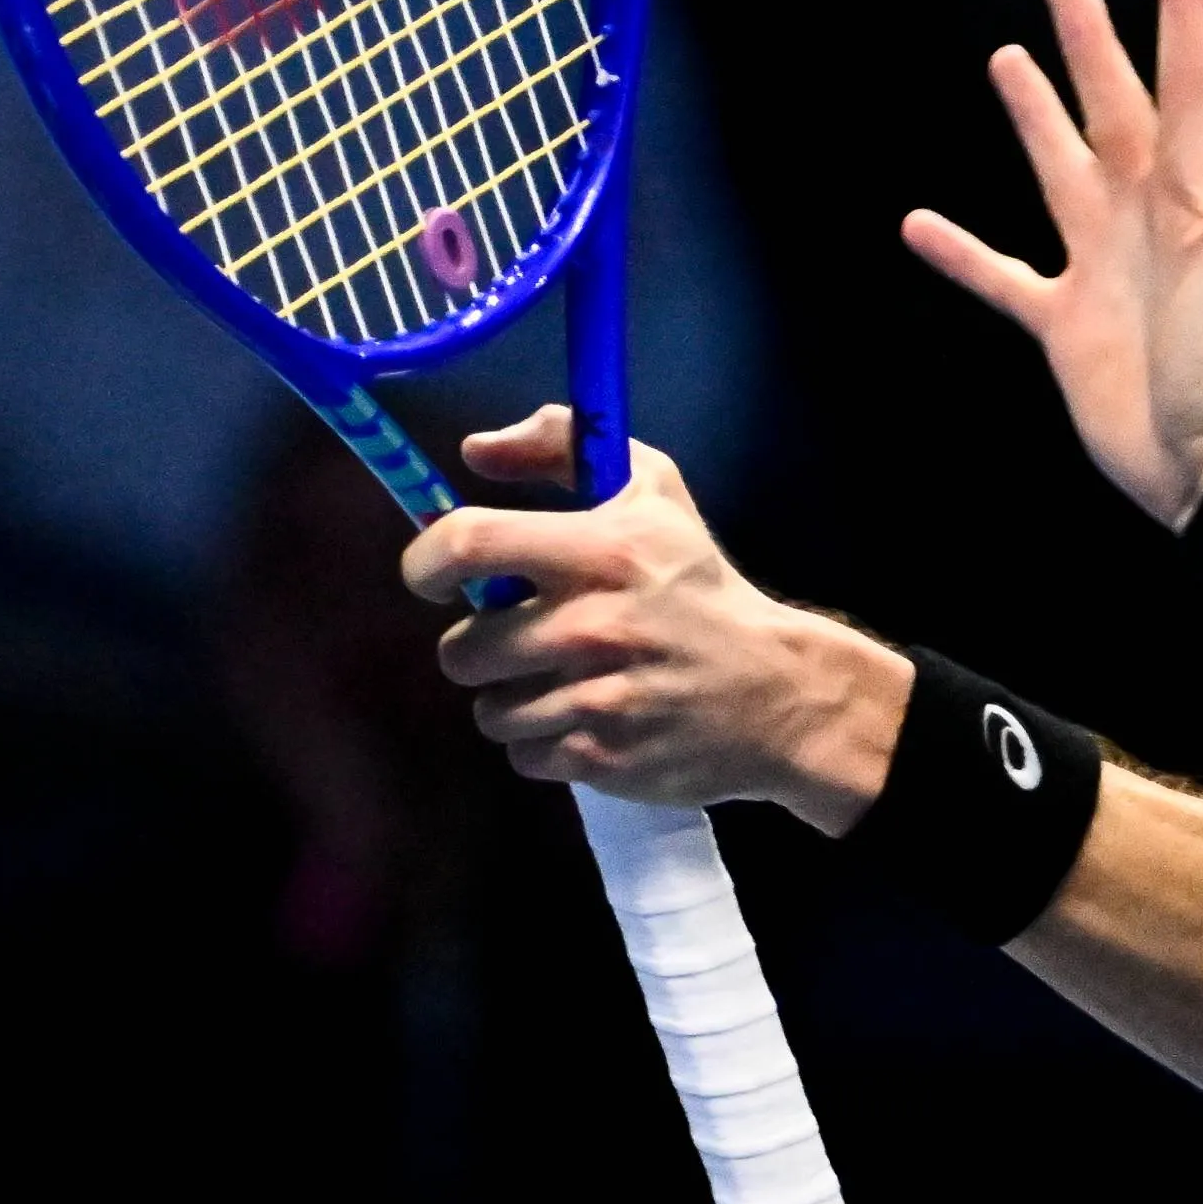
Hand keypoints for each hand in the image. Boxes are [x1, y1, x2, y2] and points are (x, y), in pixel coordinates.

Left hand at [400, 407, 911, 833]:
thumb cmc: (700, 585)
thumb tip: (474, 449)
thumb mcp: (651, 491)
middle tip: (524, 640)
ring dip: (513, 699)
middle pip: (461, 650)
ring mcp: (595, 698)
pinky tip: (586, 720)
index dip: (426, 561)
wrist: (776, 691)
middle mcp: (593, 624)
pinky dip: (544, 744)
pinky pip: (523, 755)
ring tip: (561, 683)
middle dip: (481, 648)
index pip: (468, 543)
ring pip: (488, 710)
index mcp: (602, 550)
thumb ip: (562, 445)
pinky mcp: (601, 758)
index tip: (432, 577)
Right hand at [903, 0, 1202, 527]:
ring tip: (1007, 60)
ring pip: (1057, 170)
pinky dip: (962, 254)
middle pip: (1113, 107)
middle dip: (1092, 44)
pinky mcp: (1063, 322)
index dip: (1185, 8)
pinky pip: (1002, 276)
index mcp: (1192, 190)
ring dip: (1033, 118)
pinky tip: (919, 224)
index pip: (1187, 78)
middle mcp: (1144, 213)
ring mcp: (1100, 264)